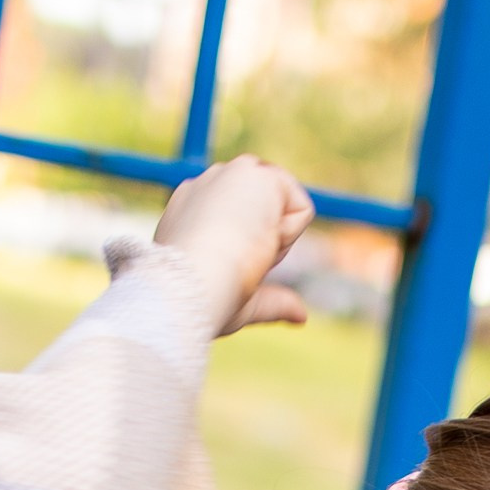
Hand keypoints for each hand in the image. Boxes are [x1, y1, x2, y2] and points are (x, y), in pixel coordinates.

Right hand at [154, 155, 313, 332]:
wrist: (187, 286)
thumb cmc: (202, 300)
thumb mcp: (241, 302)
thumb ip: (271, 301)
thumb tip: (302, 318)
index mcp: (189, 211)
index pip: (240, 220)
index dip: (249, 251)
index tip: (224, 271)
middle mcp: (206, 186)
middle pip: (267, 210)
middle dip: (263, 244)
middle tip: (233, 265)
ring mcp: (229, 174)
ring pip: (284, 210)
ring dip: (275, 242)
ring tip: (243, 254)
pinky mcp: (254, 172)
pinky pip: (301, 210)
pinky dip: (289, 236)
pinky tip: (256, 241)